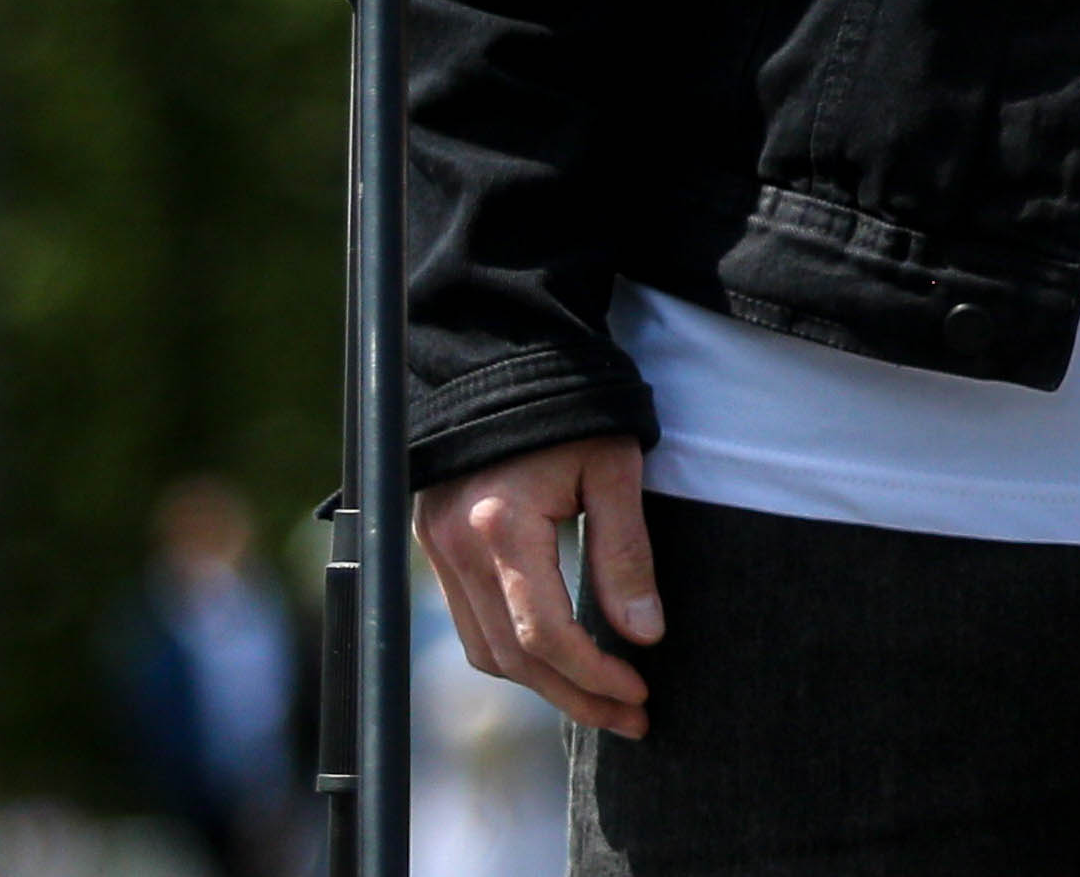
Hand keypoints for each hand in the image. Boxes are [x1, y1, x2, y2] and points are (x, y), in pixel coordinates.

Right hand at [417, 435, 658, 737]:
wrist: (504, 362)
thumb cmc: (572, 408)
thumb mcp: (614, 470)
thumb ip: (626, 554)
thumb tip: (645, 635)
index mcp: (501, 525)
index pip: (545, 633)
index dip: (594, 674)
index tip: (639, 692)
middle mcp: (456, 547)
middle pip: (513, 656)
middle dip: (575, 695)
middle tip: (631, 716)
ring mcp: (436, 550)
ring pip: (486, 650)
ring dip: (544, 684)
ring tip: (603, 699)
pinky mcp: (433, 548)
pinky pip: (472, 624)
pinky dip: (515, 652)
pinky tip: (560, 660)